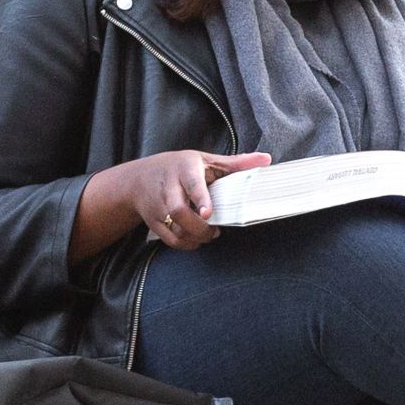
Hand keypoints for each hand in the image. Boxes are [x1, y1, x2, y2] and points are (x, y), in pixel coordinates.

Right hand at [83, 149, 273, 258]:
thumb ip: (235, 162)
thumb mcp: (205, 159)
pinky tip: (197, 239)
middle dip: (199, 227)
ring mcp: (158, 207)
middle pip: (178, 211)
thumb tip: (266, 159)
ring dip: (195, 238)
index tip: (208, 213)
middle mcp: (168, 187)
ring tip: (209, 234)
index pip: (191, 184)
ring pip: (174, 229)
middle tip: (215, 230)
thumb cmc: (179, 167)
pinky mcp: (153, 222)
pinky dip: (186, 245)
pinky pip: (170, 240)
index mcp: (184, 168)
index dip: (200, 199)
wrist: (137, 180)